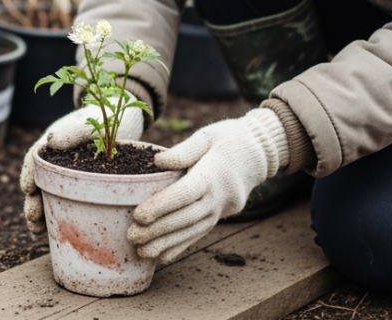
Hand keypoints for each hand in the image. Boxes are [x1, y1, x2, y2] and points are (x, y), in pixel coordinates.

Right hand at [20, 101, 146, 232]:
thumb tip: (50, 142)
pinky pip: (67, 201)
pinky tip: (57, 230)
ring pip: (48, 195)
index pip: (33, 160)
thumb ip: (74, 131)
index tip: (28, 189)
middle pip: (37, 183)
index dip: (28, 174)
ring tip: (37, 230)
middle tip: (33, 218)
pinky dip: (59, 214)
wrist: (124, 119)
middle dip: (32, 202)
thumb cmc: (106, 116)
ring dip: (41, 212)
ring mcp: (68, 174)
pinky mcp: (82, 185)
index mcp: (54, 143)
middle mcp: (56, 161)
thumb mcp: (92, 121)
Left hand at [127, 109, 286, 263]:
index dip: (162, 206)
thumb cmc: (228, 139)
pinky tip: (163, 256)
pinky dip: (181, 246)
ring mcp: (222, 209)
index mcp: (213, 174)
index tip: (139, 216)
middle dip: (159, 230)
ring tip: (142, 252)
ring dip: (167, 244)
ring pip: (193, 231)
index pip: (186, 194)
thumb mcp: (208, 135)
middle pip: (187, 217)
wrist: (259, 153)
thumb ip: (184, 150)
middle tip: (132, 237)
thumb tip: (158, 162)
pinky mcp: (221, 216)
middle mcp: (219, 196)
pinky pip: (200, 234)